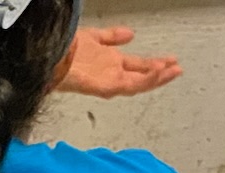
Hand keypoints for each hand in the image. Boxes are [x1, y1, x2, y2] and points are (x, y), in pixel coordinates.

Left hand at [58, 26, 181, 97]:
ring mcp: (108, 81)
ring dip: (157, 78)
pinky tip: (159, 72)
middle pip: (140, 77)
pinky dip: (146, 79)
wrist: (47, 54)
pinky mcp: (105, 86)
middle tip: (177, 69)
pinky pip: (130, 85)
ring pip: (138, 83)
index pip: (135, 66)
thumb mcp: (94, 37)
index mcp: (107, 64)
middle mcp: (109, 74)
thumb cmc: (62, 48)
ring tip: (174, 72)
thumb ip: (112, 36)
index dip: (152, 65)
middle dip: (159, 73)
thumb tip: (130, 33)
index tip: (167, 61)